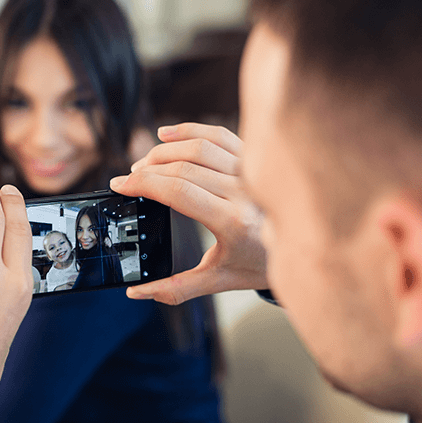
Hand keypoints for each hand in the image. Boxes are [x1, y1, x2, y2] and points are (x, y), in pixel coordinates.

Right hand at [110, 123, 266, 304]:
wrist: (301, 248)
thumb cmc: (260, 264)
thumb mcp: (218, 280)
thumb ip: (176, 288)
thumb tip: (138, 292)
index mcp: (233, 221)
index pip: (178, 191)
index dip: (143, 184)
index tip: (120, 185)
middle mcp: (243, 191)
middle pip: (182, 167)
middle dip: (147, 170)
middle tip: (128, 180)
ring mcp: (249, 171)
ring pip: (198, 146)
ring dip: (163, 151)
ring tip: (144, 165)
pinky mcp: (252, 158)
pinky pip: (217, 135)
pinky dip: (189, 130)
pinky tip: (166, 134)